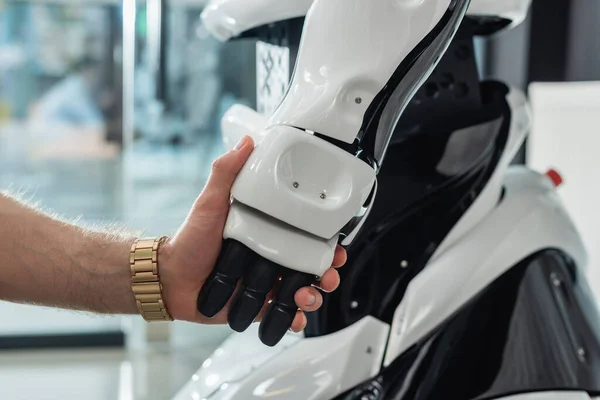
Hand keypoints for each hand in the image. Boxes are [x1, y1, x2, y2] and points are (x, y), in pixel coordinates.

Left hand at [158, 135, 346, 330]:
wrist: (170, 279)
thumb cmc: (189, 240)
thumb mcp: (210, 202)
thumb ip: (226, 172)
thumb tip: (246, 142)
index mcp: (267, 231)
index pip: (306, 235)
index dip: (326, 241)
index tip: (336, 244)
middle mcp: (271, 256)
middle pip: (312, 265)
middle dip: (328, 272)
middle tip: (328, 274)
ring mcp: (266, 282)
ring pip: (304, 290)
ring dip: (314, 295)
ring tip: (306, 295)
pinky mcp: (258, 305)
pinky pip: (284, 313)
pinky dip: (295, 317)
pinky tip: (295, 315)